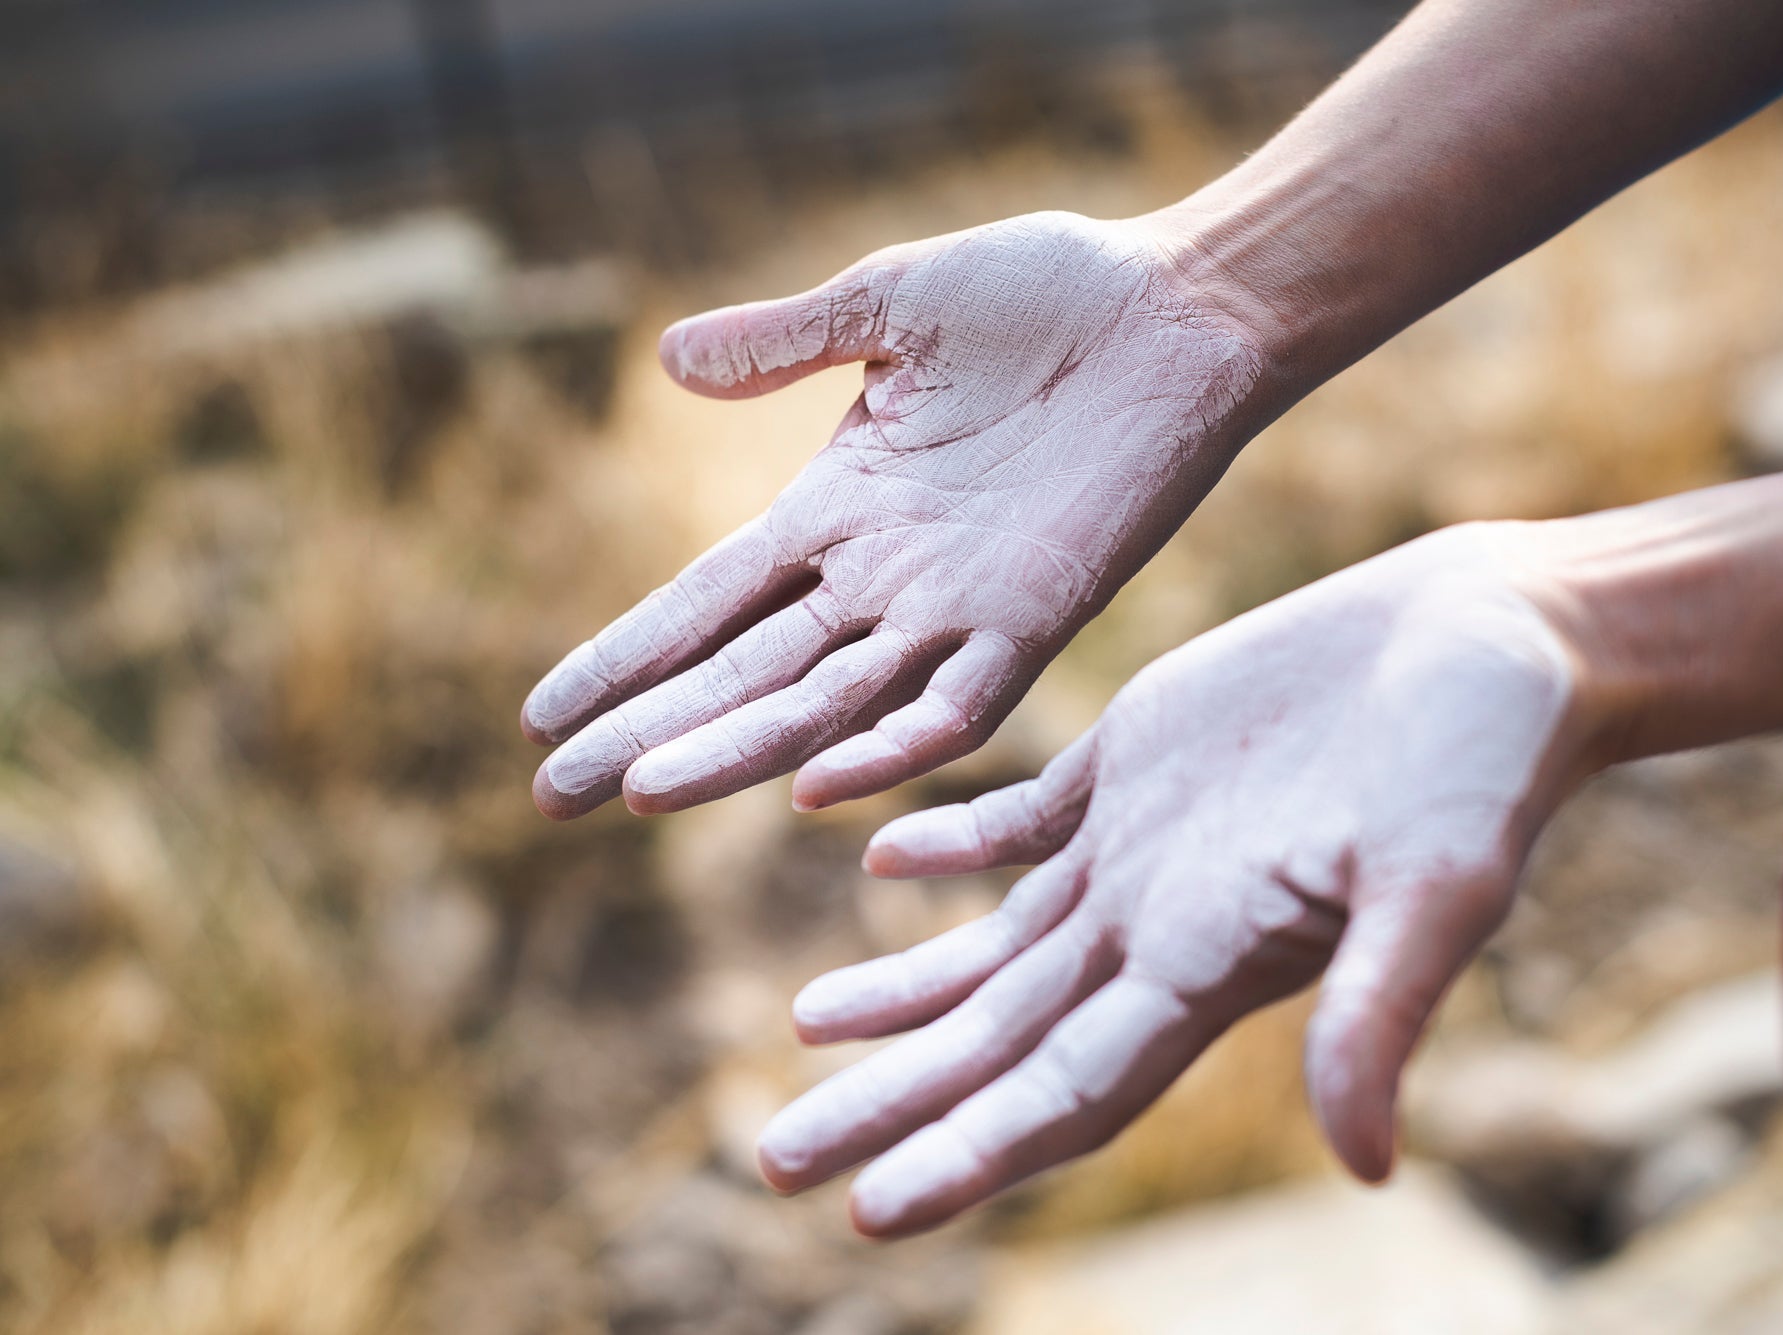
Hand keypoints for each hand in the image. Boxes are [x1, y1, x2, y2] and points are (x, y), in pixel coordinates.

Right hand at [522, 211, 1265, 817]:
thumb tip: (667, 362)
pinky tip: (813, 786)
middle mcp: (882, 577)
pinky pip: (954, 705)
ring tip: (643, 792)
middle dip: (648, 732)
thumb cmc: (1046, 292)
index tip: (541, 716)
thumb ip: (784, 344)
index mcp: (838, 509)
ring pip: (825, 704)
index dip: (627, 658)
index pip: (706, 604)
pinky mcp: (1038, 615)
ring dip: (736, 749)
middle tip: (551, 799)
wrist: (1178, 305)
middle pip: (743, 674)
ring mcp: (956, 606)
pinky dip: (888, 747)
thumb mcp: (888, 307)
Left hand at [754, 524, 1593, 1235]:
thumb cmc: (1484, 759)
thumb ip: (1382, 1011)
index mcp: (1212, 967)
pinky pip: (1018, 823)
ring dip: (901, 995)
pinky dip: (946, 847)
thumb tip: (1368, 1167)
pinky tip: (877, 862)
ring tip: (803, 1032)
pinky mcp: (1137, 758)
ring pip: (995, 946)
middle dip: (892, 1104)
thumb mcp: (1439, 883)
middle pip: (1000, 1042)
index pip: (1066, 1093)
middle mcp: (1162, 927)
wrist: (1491, 638)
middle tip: (773, 1161)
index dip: (968, 1154)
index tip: (863, 1211)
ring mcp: (1142, 846)